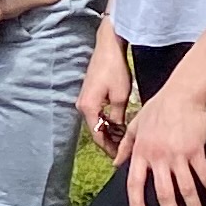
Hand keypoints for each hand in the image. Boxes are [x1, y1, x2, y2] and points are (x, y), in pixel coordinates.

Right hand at [78, 31, 133, 154]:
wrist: (108, 48)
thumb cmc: (114, 70)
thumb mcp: (121, 97)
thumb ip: (118, 117)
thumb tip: (119, 129)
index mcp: (88, 108)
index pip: (97, 136)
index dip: (109, 149)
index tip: (119, 158)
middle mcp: (82, 106)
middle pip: (95, 130)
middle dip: (109, 141)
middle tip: (123, 151)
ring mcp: (84, 99)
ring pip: (96, 122)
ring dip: (108, 131)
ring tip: (122, 139)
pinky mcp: (88, 94)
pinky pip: (96, 113)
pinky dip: (106, 120)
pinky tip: (117, 124)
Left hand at [119, 84, 205, 205]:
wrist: (181, 94)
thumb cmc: (157, 109)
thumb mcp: (135, 126)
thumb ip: (125, 146)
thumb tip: (116, 164)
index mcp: (141, 153)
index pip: (134, 184)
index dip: (137, 204)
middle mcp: (158, 158)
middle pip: (164, 195)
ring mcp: (177, 155)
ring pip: (186, 190)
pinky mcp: (196, 151)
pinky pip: (205, 177)